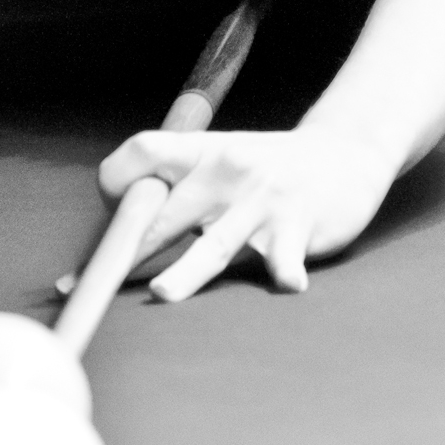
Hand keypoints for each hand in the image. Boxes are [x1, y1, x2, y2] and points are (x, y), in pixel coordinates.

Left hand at [97, 123, 398, 300]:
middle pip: (165, 212)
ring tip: (163, 293)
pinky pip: (286, 257)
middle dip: (131, 248)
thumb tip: (116, 237)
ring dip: (188, 270)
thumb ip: (177, 189)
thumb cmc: (266, 167)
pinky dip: (286, 272)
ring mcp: (261, 202)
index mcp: (200, 152)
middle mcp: (225, 173)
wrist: (344, 152)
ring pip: (216, 242)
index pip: (143, 154)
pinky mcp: (298, 227)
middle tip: (100, 282)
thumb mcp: (220, 159)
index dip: (115, 184)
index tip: (110, 225)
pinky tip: (289, 284)